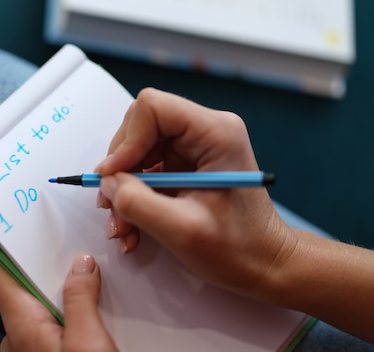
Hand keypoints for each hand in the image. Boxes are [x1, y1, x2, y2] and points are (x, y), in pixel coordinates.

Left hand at [0, 245, 117, 351]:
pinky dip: (70, 309)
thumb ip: (81, 299)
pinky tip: (94, 306)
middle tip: (66, 236)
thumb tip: (83, 263)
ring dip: (62, 286)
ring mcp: (31, 348)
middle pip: (23, 284)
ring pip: (42, 304)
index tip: (1, 216)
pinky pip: (55, 323)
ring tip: (88, 267)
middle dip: (44, 261)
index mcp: (21, 323)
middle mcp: (19, 334)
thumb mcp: (87, 342)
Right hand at [95, 88, 295, 298]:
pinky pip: (146, 170)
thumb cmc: (240, 248)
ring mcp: (195, 147)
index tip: (114, 176)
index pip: (153, 108)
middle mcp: (206, 130)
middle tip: (113, 203)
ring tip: (123, 226)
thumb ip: (138, 203)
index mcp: (216, 133)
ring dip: (123, 189)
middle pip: (140, 126)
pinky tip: (133, 227)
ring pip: (138, 151)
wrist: (264, 265)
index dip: (126, 140)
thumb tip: (108, 183)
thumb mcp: (182, 230)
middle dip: (121, 168)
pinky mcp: (186, 165)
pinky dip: (133, 198)